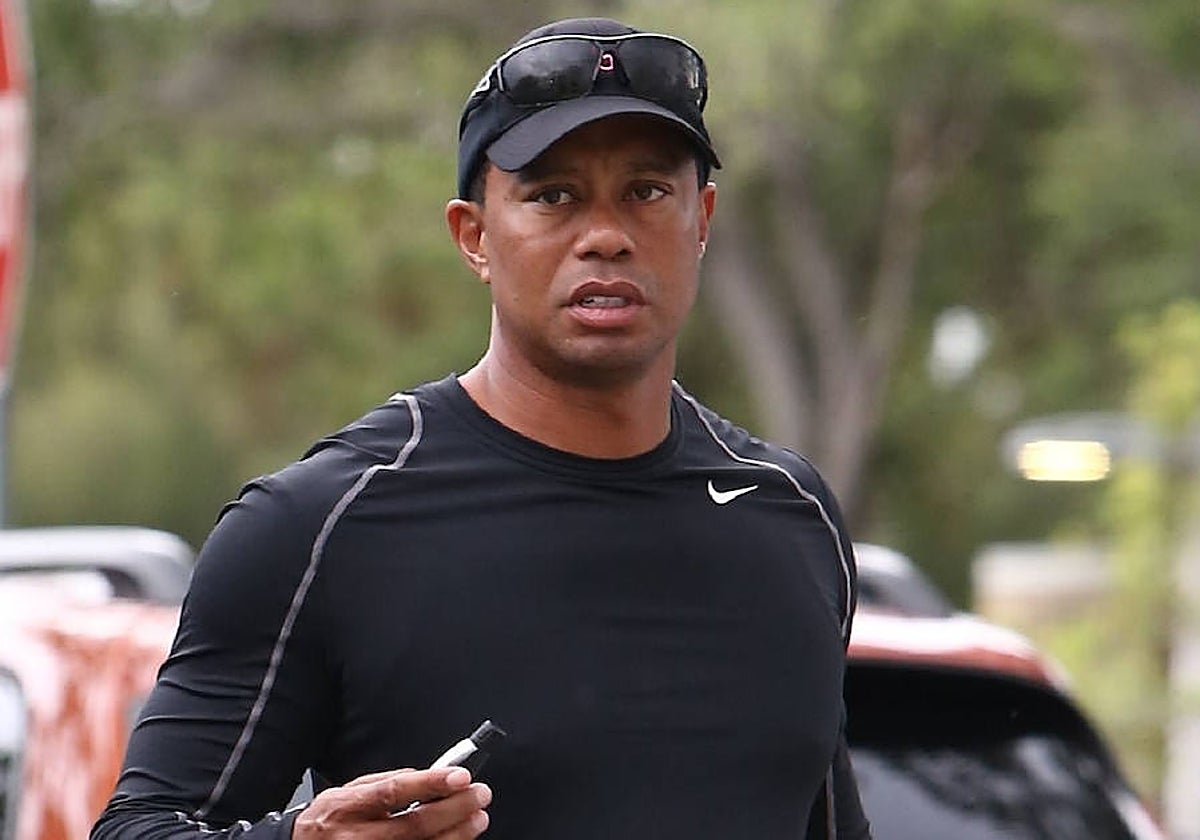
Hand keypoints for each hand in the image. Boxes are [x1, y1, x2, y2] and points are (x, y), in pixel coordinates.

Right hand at [293, 766, 491, 838]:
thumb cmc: (328, 820)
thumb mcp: (347, 791)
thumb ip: (383, 783)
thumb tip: (424, 775)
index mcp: (349, 806)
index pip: (394, 792)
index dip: (431, 783)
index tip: (460, 776)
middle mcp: (357, 836)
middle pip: (414, 825)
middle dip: (454, 809)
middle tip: (479, 796)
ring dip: (456, 835)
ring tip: (476, 819)